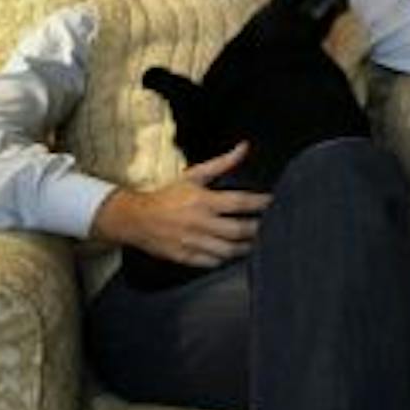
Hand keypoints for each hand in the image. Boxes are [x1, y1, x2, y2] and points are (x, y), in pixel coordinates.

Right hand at [91, 142, 269, 268]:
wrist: (136, 219)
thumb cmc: (168, 195)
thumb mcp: (193, 175)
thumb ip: (222, 163)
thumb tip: (244, 147)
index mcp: (202, 201)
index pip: (239, 202)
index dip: (260, 203)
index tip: (273, 201)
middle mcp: (199, 223)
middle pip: (238, 230)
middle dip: (257, 229)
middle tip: (271, 226)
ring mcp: (192, 242)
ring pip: (228, 250)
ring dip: (246, 247)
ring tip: (257, 242)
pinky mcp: (185, 257)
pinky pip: (213, 262)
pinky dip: (226, 258)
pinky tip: (235, 253)